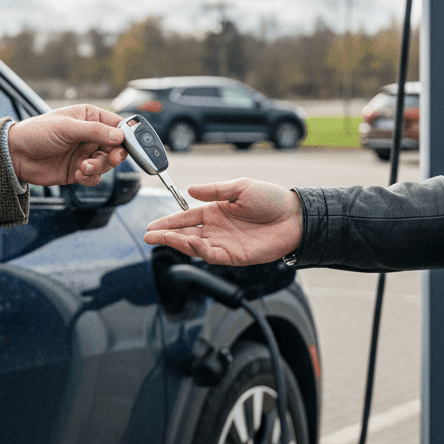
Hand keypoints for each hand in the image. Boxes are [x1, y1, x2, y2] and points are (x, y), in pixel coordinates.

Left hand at [7, 105, 126, 186]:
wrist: (15, 155)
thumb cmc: (37, 133)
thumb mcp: (67, 127)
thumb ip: (95, 131)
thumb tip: (120, 136)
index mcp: (89, 117)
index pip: (116, 124)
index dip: (125, 135)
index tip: (127, 144)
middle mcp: (90, 136)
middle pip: (116, 147)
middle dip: (114, 155)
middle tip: (112, 159)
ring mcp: (85, 154)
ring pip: (106, 163)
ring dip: (98, 166)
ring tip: (83, 167)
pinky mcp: (78, 171)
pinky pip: (95, 177)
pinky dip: (90, 177)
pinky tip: (78, 173)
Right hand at [143, 178, 301, 265]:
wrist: (295, 217)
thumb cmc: (271, 200)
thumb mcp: (241, 187)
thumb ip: (215, 190)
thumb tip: (190, 190)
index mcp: (215, 211)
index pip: (185, 217)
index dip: (168, 222)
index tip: (151, 226)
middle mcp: (216, 229)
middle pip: (184, 234)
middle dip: (165, 236)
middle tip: (148, 237)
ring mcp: (224, 243)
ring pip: (194, 246)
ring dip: (177, 243)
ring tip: (162, 239)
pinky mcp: (235, 257)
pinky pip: (212, 255)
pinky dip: (199, 251)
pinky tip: (190, 243)